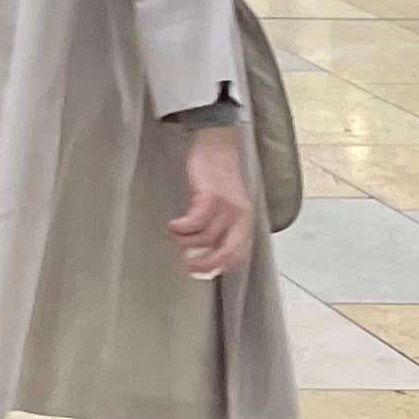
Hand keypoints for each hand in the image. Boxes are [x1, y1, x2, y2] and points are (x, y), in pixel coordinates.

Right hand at [171, 124, 253, 279]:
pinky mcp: (211, 196)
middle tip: (187, 266)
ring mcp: (226, 207)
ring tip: (174, 235)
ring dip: (185, 241)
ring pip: (205, 238)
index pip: (239, 254)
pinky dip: (181, 229)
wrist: (217, 148)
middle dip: (205, 263)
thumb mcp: (227, 206)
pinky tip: (173, 226)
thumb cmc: (219, 178)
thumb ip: (220, 227)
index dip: (221, 266)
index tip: (202, 270)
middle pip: (225, 251)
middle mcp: (239, 217)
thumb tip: (203, 251)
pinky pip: (195, 222)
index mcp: (245, 222)